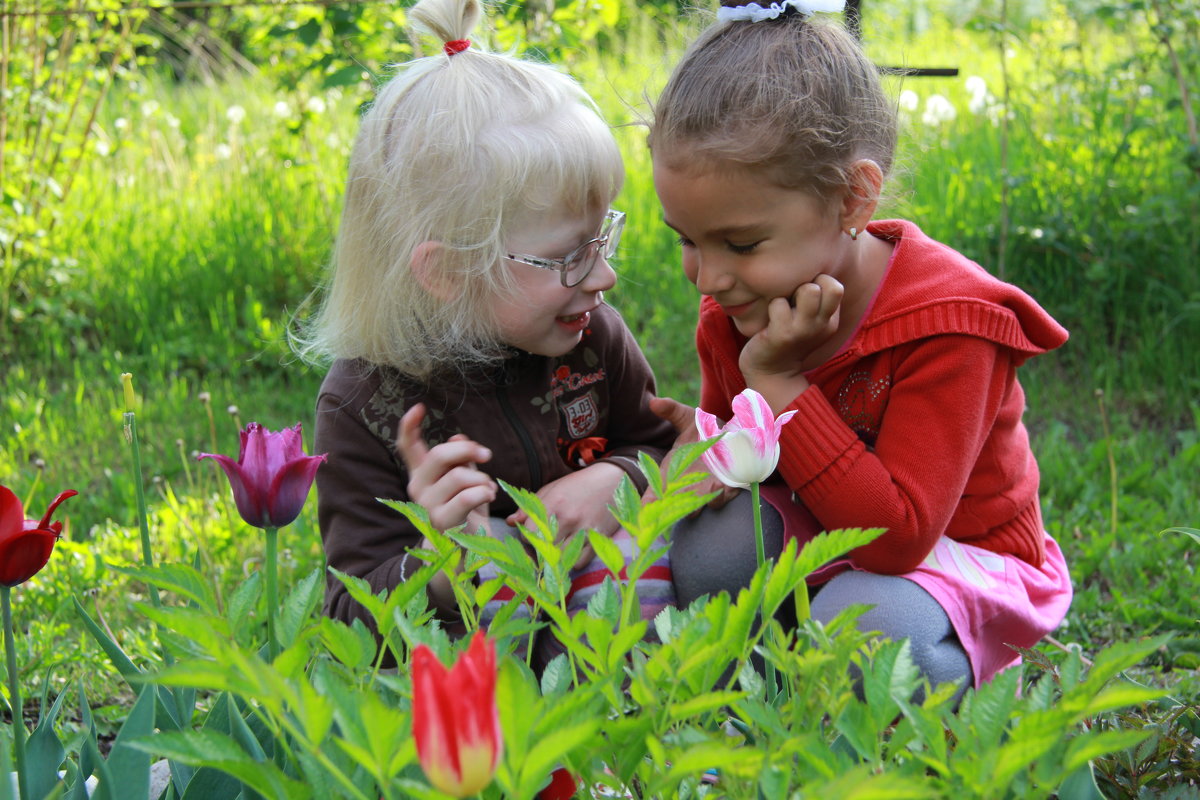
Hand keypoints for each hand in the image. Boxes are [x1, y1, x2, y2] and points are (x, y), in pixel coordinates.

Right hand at [397, 403, 495, 532]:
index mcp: (422, 473)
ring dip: (482, 479)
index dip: (409, 425)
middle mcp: (418, 487)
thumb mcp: (465, 479)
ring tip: (489, 489)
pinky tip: (488, 496)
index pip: (407, 446)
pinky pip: (467, 496)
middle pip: (440, 455)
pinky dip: (484, 493)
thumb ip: (460, 459)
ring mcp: (427, 505)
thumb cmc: (465, 509)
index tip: (419, 407)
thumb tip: (458, 436)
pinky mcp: (442, 521)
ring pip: (459, 476)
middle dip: (468, 450)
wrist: (463, 548)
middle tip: (487, 455)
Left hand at [506, 462, 624, 568]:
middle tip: (540, 548)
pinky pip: (579, 562)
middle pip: (542, 548)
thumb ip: (529, 507)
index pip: (528, 532)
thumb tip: (510, 522)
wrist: (613, 480)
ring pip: (560, 559)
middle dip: (538, 551)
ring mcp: (585, 530)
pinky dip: (572, 562)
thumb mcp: (551, 489)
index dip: (526, 537)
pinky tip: (571, 552)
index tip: (530, 536)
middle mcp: (568, 518)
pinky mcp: (598, 539)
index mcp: (553, 503)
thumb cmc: (578, 485)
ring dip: (555, 559)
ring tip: (554, 552)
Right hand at [648, 396, 739, 511]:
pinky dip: (718, 497)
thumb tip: (654, 402)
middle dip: (668, 511)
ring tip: (693, 491)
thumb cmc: (703, 431)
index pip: (652, 495)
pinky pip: (720, 500)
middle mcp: (684, 486)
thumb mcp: (687, 418)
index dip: (646, 505)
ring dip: (694, 504)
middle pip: (671, 508)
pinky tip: (719, 486)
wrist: (732, 437)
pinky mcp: (724, 491)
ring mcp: (704, 491)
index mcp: (669, 473)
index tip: (643, 510)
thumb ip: (672, 411)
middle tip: (666, 507)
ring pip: (694, 508)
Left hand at [740, 273, 843, 380]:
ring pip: (808, 290)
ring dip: (790, 293)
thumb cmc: (787, 338)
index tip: (801, 297)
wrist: (771, 372)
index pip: (836, 286)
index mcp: (830, 321)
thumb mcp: (808, 321)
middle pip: (830, 285)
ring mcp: (803, 330)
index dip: (817, 283)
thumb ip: (815, 301)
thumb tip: (810, 265)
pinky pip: (778, 303)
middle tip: (792, 299)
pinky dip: (771, 306)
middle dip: (808, 284)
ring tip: (781, 307)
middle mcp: (822, 325)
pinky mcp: (782, 335)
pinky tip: (768, 320)